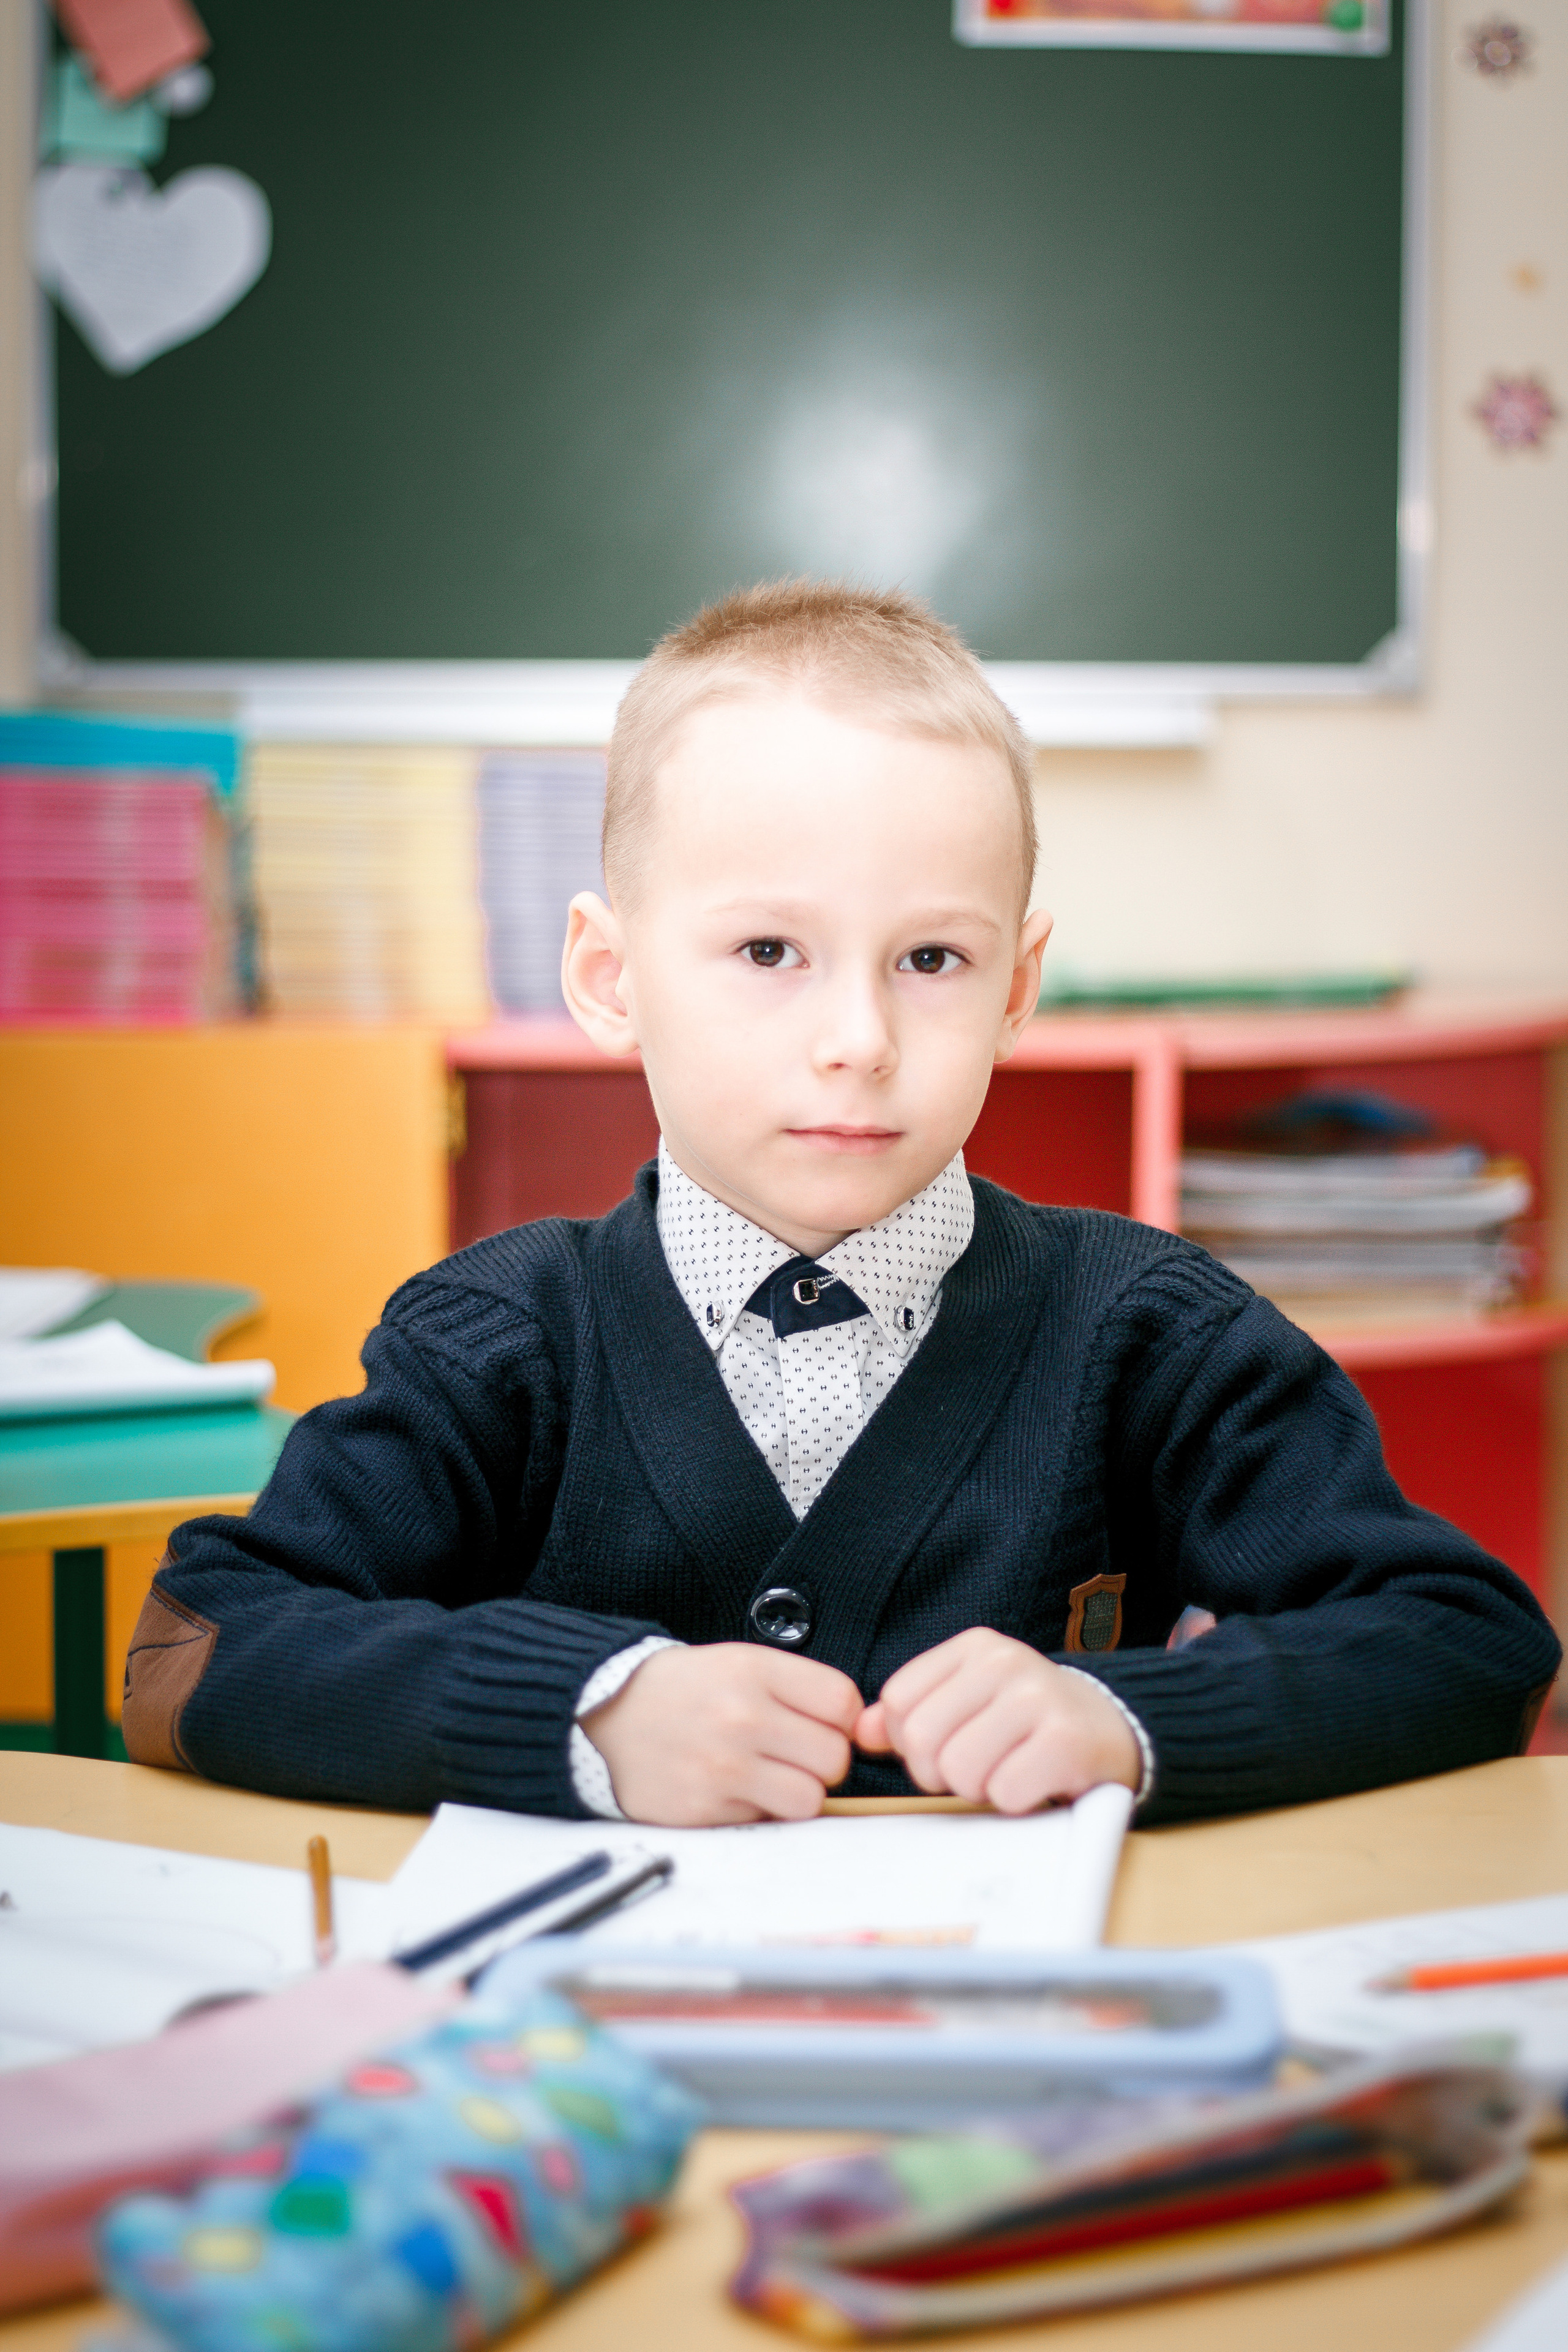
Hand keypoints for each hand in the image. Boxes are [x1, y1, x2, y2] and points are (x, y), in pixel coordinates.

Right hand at [580, 1644, 862, 1825]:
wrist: (604, 1715)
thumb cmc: (683, 1690)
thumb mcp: (738, 1663)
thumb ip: (796, 1689)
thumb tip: (857, 1731)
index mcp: (754, 1670)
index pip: (843, 1702)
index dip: (843, 1720)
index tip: (825, 1724)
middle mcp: (742, 1716)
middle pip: (834, 1757)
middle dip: (823, 1761)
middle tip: (796, 1754)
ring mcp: (723, 1766)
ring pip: (810, 1798)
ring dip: (797, 1792)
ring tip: (770, 1775)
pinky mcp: (705, 1808)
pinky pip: (766, 1820)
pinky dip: (757, 1809)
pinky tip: (731, 1787)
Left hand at [856, 1628, 1139, 1813]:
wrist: (1115, 1727)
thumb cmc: (1031, 1721)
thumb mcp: (971, 1701)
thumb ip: (915, 1713)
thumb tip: (861, 1733)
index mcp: (975, 1648)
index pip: (899, 1700)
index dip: (911, 1741)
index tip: (945, 1746)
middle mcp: (1005, 1663)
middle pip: (923, 1740)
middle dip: (940, 1772)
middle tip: (976, 1769)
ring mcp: (1037, 1698)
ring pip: (959, 1770)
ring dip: (978, 1789)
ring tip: (1007, 1771)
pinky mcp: (1065, 1741)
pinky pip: (1003, 1792)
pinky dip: (1013, 1801)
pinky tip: (1034, 1781)